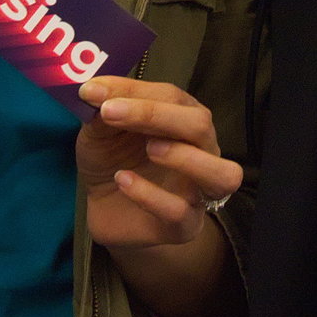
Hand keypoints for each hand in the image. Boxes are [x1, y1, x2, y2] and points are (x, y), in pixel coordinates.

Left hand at [77, 78, 242, 250]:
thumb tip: (95, 90)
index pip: (172, 97)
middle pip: (201, 126)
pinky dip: (150, 195)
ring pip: (222, 174)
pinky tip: (123, 180)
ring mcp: (199, 190)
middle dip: (156, 114)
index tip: (94, 92)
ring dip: (185, 157)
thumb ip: (103, 110)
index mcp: (185, 119)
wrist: (108, 207)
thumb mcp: (102, 130)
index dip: (134, 92)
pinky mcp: (185, 225)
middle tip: (111, 112)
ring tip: (149, 149)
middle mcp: (202, 150)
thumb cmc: (114, 158)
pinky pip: (180, 211)